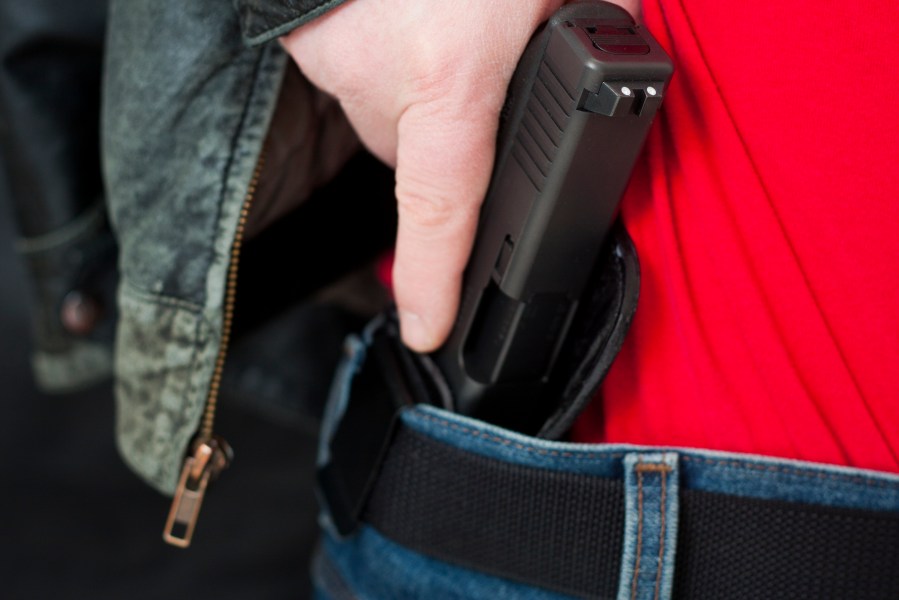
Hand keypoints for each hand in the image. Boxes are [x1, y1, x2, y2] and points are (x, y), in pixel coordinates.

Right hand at [283, 0, 638, 351]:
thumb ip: (589, 22)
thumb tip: (617, 52)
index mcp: (450, 76)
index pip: (440, 208)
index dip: (432, 280)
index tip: (424, 331)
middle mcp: (382, 83)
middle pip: (428, 162)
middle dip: (461, 142)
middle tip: (485, 81)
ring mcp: (340, 66)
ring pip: (396, 123)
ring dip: (428, 102)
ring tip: (449, 43)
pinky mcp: (312, 47)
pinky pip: (366, 87)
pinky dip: (393, 72)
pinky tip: (410, 27)